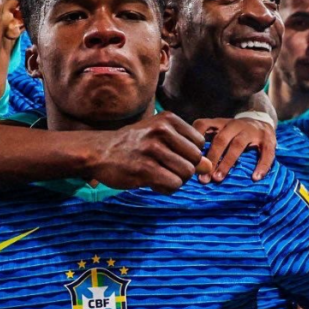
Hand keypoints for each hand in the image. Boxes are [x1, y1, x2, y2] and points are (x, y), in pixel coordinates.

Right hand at [87, 112, 212, 193]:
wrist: (99, 151)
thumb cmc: (132, 144)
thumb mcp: (159, 137)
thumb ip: (185, 149)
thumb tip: (209, 167)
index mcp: (168, 119)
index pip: (199, 143)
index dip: (189, 155)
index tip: (172, 157)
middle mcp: (161, 131)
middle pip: (195, 159)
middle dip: (184, 169)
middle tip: (165, 169)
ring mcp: (152, 149)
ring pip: (186, 173)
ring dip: (175, 180)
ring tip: (159, 176)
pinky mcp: (144, 168)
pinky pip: (173, 185)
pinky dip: (166, 189)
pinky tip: (153, 183)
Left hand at [193, 117, 275, 182]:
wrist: (262, 120)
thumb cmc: (235, 132)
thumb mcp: (220, 130)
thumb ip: (206, 140)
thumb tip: (188, 160)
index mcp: (220, 123)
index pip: (203, 124)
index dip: (195, 139)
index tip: (189, 157)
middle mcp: (234, 125)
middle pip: (220, 139)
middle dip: (210, 159)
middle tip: (203, 177)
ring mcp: (251, 131)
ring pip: (237, 145)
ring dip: (227, 163)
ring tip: (218, 178)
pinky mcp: (268, 139)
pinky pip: (266, 153)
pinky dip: (261, 166)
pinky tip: (255, 178)